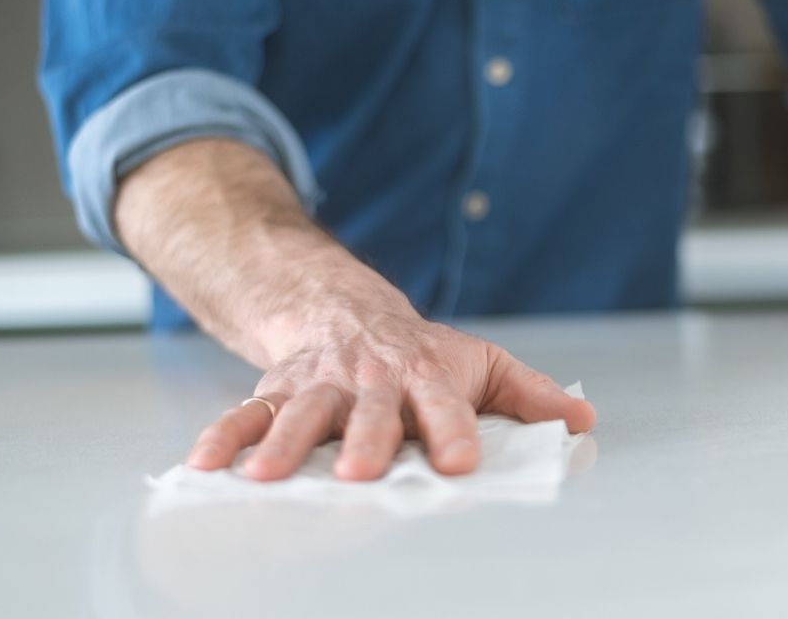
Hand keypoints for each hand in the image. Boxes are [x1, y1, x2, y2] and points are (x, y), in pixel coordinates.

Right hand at [184, 302, 596, 480]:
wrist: (348, 311)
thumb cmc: (422, 352)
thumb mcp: (480, 361)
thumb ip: (529, 393)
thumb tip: (583, 419)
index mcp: (425, 376)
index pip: (444, 406)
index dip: (453, 431)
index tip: (461, 462)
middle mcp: (370, 380)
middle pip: (368, 412)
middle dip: (363, 439)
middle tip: (357, 471)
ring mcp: (319, 383)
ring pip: (300, 411)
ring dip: (281, 442)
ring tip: (265, 476)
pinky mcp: (277, 389)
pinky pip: (246, 411)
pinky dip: (224, 435)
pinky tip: (203, 464)